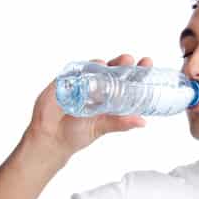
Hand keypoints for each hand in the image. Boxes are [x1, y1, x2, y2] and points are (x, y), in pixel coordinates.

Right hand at [25, 54, 152, 159]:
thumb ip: (121, 123)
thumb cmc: (77, 134)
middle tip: (129, 60)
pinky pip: (73, 72)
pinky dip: (81, 70)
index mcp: (109, 97)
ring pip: (94, 68)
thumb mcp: (102, 127)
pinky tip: (86, 70)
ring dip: (103, 64)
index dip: (136, 72)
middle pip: (112, 70)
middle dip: (122, 63)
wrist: (52, 139)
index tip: (147, 63)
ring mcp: (80, 83)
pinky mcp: (64, 82)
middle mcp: (97, 87)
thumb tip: (142, 122)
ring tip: (110, 65)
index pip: (126, 81)